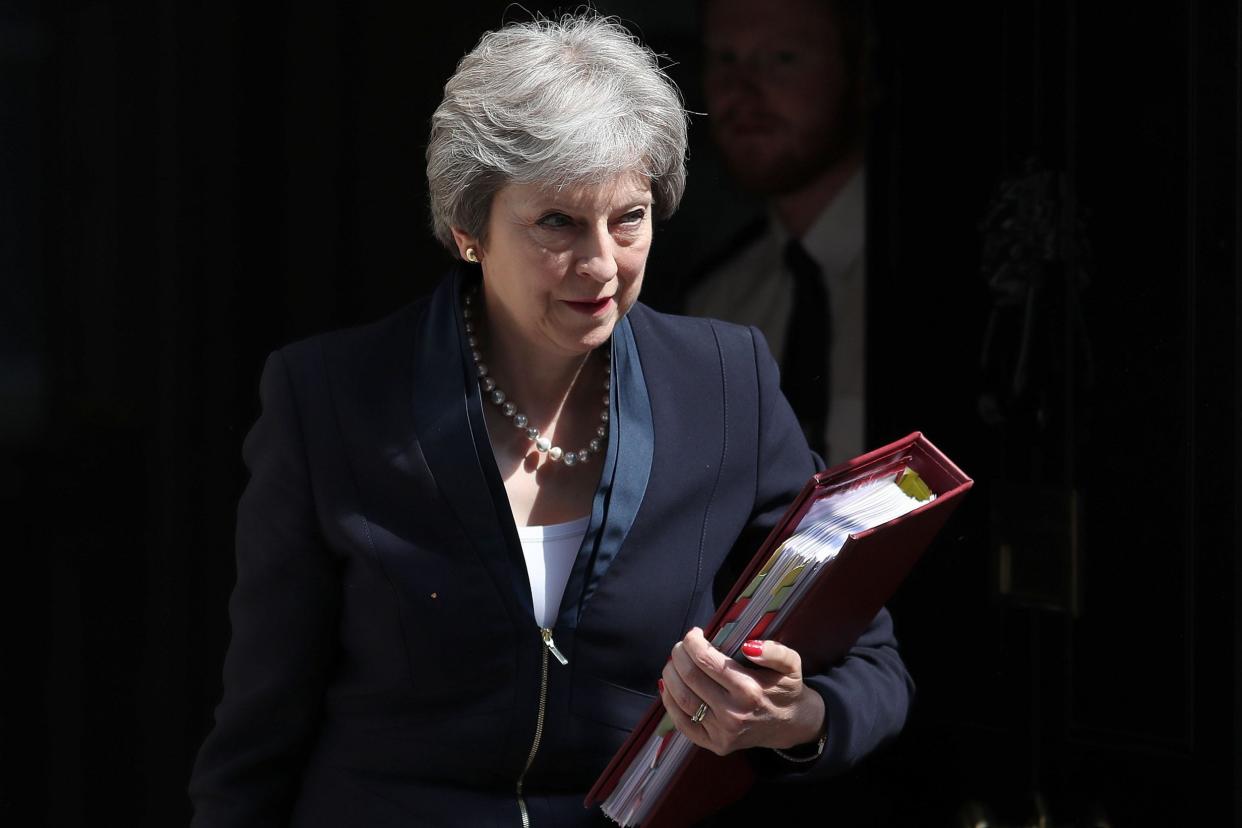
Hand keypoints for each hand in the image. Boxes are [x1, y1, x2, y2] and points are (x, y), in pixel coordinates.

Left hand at [658, 627, 825, 755]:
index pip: (707, 660)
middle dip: (679, 655)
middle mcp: (733, 713)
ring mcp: (722, 731)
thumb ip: (774, 651)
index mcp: (749, 690)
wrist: (791, 724)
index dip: (693, 642)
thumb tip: (748, 647)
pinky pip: (682, 723)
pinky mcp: (714, 744)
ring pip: (682, 698)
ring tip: (674, 663)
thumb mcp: (791, 664)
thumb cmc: (785, 689)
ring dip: (670, 675)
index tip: (694, 633)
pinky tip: (669, 686)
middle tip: (682, 646)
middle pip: (690, 677)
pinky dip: (670, 702)